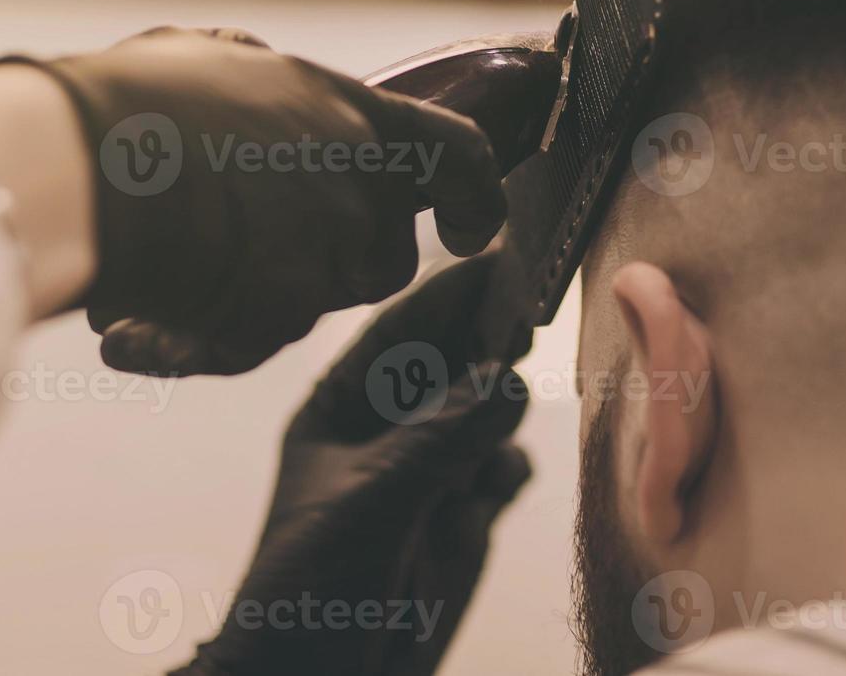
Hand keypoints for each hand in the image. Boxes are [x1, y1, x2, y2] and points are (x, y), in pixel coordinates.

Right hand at [3, 27, 507, 374]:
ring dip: (255, 304)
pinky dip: (188, 346)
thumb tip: (260, 79)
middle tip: (254, 255)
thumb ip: (260, 81)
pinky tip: (129, 337)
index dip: (473, 197)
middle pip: (386, 256)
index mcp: (353, 115)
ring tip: (166, 283)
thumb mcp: (210, 59)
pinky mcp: (283, 313)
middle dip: (333, 269)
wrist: (84, 163)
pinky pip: (245, 347)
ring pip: (316, 306)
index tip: (468, 229)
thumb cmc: (134, 100)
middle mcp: (357, 186)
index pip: (458, 155)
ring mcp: (326, 253)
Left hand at [174, 253, 531, 675]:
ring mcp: (426, 476)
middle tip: (533, 304)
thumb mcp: (373, 502)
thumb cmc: (312, 589)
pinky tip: (495, 486)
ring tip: (519, 387)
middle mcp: (387, 433)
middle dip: (486, 338)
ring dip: (501, 405)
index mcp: (340, 410)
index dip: (450, 294)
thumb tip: (509, 379)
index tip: (502, 256)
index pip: (401, 334)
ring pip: (483, 415)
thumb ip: (441, 438)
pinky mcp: (460, 521)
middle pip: (450, 365)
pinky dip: (506, 469)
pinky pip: (500, 472)